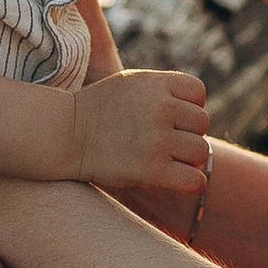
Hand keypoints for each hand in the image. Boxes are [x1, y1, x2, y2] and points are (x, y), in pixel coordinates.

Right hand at [72, 64, 210, 204]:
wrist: (65, 135)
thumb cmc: (98, 111)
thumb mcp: (130, 83)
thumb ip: (163, 89)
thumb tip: (197, 105)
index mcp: (156, 84)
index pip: (198, 93)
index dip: (189, 106)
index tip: (170, 118)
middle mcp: (161, 108)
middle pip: (202, 122)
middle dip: (187, 133)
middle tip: (163, 142)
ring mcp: (157, 139)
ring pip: (200, 151)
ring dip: (187, 159)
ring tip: (165, 160)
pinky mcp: (152, 169)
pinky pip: (194, 180)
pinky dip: (191, 183)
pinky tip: (177, 180)